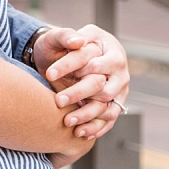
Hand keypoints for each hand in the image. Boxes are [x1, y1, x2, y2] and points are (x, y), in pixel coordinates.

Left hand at [31, 25, 129, 139]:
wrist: (60, 58)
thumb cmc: (60, 45)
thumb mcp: (58, 36)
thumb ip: (65, 35)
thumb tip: (77, 41)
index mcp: (110, 50)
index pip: (93, 62)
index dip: (70, 67)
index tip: (49, 74)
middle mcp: (118, 71)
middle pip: (102, 87)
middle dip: (78, 94)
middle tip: (57, 101)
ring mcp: (119, 89)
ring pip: (107, 107)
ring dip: (87, 116)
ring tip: (67, 121)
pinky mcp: (114, 104)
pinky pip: (109, 120)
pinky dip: (96, 128)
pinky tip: (79, 133)